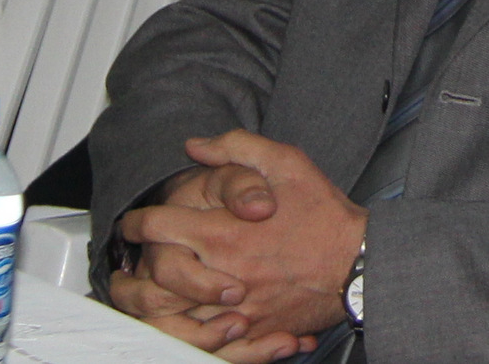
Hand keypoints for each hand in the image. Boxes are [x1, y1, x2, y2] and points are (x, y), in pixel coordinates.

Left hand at [113, 131, 361, 348]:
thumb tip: (196, 147)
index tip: (133, 222)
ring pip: (174, 318)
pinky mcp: (252, 332)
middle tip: (129, 263)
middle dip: (135, 268)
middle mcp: (224, 275)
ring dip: (152, 307)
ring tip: (142, 297)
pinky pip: (206, 342)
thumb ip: (236, 148)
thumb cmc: (324, 214)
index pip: (161, 229)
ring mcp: (237, 309)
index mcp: (226, 233)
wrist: (360, 262)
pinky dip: (185, 334)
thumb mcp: (286, 163)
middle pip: (157, 280)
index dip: (138, 222)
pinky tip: (179, 323)